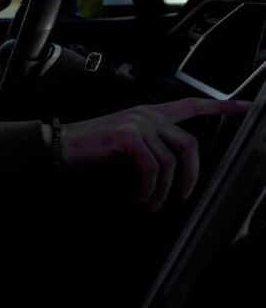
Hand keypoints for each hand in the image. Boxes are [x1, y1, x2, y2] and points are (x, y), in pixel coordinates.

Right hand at [60, 98, 250, 210]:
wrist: (62, 145)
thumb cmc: (91, 147)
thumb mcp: (126, 141)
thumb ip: (150, 144)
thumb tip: (172, 167)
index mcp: (149, 113)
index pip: (192, 105)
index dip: (221, 107)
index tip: (245, 108)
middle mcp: (146, 115)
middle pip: (189, 143)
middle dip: (192, 174)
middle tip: (183, 194)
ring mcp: (138, 124)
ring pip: (170, 161)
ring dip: (163, 189)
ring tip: (152, 201)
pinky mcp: (127, 137)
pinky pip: (152, 167)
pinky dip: (149, 187)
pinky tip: (142, 195)